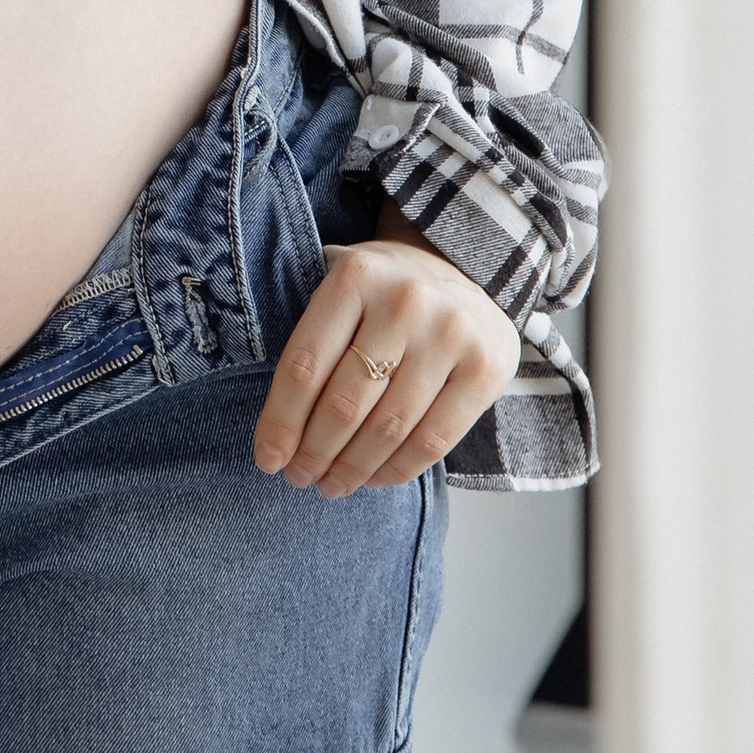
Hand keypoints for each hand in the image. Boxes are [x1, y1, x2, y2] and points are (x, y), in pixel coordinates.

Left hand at [252, 221, 520, 494]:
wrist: (464, 268)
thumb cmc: (385, 290)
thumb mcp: (344, 288)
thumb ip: (315, 340)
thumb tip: (279, 432)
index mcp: (355, 277)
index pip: (305, 364)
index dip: (281, 420)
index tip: (267, 458)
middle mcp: (404, 302)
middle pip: (346, 402)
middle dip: (315, 452)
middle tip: (299, 477)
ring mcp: (450, 335)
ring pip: (389, 427)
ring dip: (353, 468)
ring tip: (332, 484)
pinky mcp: (486, 369)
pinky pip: (434, 440)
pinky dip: (398, 469)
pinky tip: (374, 478)